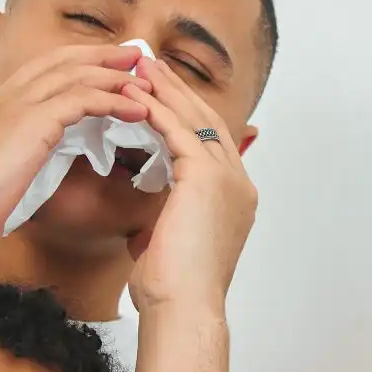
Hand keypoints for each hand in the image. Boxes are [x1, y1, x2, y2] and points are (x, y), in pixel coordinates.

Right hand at [0, 44, 154, 262]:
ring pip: (74, 73)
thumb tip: (22, 177)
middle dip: (99, 56)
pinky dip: (114, 100)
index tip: (102, 70)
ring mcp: (15, 107)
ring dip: (114, 74)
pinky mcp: (31, 122)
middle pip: (60, 62)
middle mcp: (3, 101)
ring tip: (147, 78)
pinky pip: (82, 98)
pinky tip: (139, 108)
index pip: (38, 75)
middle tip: (133, 56)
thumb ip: (10, 167)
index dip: (73, 68)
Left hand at [124, 60, 256, 312]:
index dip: (185, 114)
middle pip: (208, 120)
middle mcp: (239, 183)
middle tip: (148, 64)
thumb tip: (150, 216)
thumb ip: (170, 218)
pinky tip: (132, 93)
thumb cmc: (174, 287)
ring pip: (195, 118)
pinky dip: (155, 108)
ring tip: (138, 66)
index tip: (159, 94)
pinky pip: (177, 130)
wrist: (184, 307)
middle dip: (177, 90)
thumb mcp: (173, 242)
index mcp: (235, 198)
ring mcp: (228, 178)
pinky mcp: (206, 177)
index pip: (210, 142)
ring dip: (165, 89)